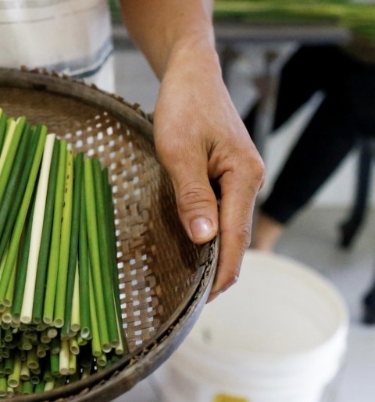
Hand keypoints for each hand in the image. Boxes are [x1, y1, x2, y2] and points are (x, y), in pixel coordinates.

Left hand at [153, 40, 264, 301]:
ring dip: (210, 253)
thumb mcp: (179, 150)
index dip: (221, 273)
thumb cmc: (183, 106)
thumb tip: (205, 239)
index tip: (205, 301)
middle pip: (235, 237)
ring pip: (228, 226)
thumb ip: (192, 195)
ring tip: (186, 280)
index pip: (236, 238)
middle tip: (188, 299)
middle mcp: (248, 181)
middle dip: (216, 270)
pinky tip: (188, 245)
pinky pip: (221, 211)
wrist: (191, 74)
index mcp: (244, 177)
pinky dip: (206, 232)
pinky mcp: (225, 174)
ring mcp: (238, 178)